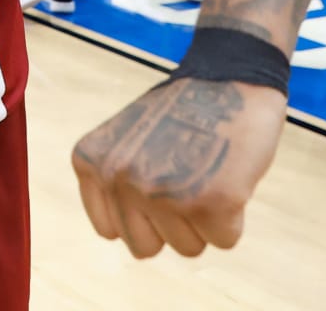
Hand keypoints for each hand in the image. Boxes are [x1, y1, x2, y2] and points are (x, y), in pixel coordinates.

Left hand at [73, 79, 285, 258]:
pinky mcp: (210, 202)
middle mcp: (118, 177)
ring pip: (187, 248)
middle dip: (171, 224)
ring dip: (204, 219)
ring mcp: (161, 192)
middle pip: (145, 248)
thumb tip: (118, 235)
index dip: (141, 213)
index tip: (159, 179)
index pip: (110, 231)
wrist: (230, 77)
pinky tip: (229, 175)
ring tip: (206, 170)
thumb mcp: (126, 141)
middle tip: (186, 177)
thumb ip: (114, 182)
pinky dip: (235, 217)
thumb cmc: (182, 113)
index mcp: (91, 162)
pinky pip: (224, 240)